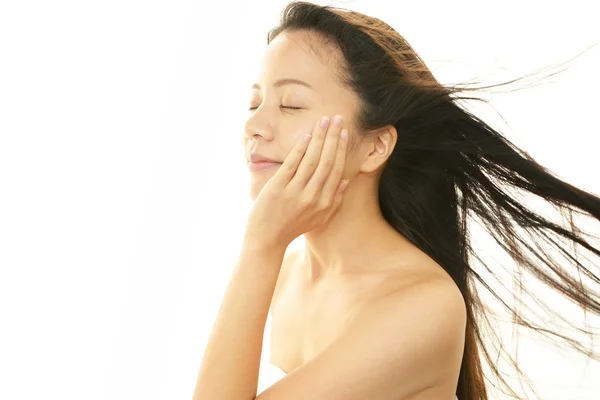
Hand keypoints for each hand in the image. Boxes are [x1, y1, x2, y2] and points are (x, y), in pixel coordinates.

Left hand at [244, 115, 349, 250]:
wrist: (266, 239)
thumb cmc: (292, 228)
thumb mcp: (319, 219)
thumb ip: (334, 201)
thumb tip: (346, 181)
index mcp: (324, 203)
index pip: (336, 170)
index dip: (341, 149)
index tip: (344, 132)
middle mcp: (312, 197)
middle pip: (327, 161)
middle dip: (333, 137)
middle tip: (338, 118)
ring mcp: (295, 192)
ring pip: (312, 160)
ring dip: (319, 138)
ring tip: (323, 121)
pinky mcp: (278, 188)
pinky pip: (292, 164)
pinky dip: (300, 149)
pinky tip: (307, 136)